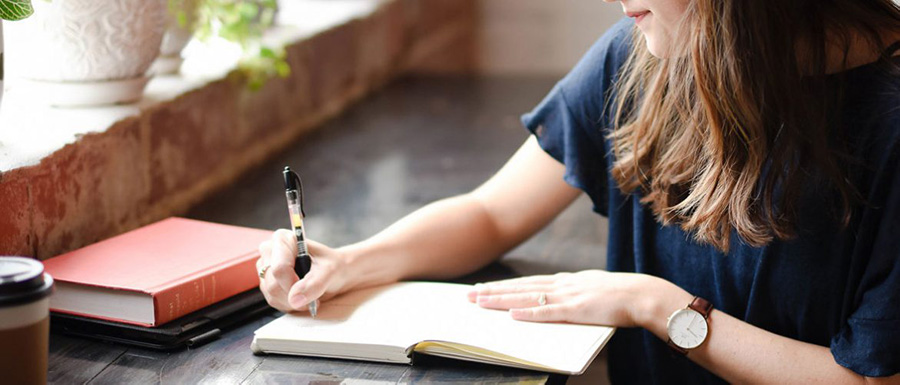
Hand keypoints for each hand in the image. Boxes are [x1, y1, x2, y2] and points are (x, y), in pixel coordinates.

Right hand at [257, 229, 347, 312]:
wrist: (335, 273)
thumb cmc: (333, 266)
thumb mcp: (330, 271)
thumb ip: (314, 284)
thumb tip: (295, 299)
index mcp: (283, 240)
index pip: (279, 268)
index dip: (293, 284)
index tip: (309, 288)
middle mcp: (270, 251)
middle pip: (273, 284)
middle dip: (295, 294)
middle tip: (313, 292)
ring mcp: (266, 268)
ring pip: (272, 295)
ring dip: (293, 301)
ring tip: (309, 293)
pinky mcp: (267, 283)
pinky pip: (273, 301)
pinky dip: (290, 304)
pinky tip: (301, 296)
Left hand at [467, 270, 666, 326]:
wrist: (643, 295)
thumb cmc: (623, 296)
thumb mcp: (594, 290)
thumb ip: (575, 294)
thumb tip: (562, 300)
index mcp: (567, 281)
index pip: (529, 282)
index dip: (505, 286)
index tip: (485, 288)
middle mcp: (563, 284)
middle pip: (521, 287)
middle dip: (493, 291)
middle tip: (469, 295)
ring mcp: (568, 296)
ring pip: (527, 297)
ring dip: (502, 300)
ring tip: (480, 302)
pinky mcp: (577, 310)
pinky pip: (548, 312)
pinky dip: (528, 313)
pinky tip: (511, 314)